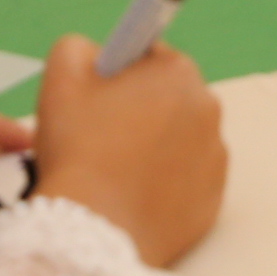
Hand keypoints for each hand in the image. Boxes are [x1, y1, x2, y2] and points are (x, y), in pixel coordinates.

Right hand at [30, 35, 226, 268]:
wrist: (96, 227)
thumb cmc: (78, 149)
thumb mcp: (62, 74)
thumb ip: (80, 48)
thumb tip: (97, 54)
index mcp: (177, 72)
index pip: (150, 56)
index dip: (120, 73)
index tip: (101, 94)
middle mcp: (208, 110)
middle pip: (168, 98)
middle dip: (138, 110)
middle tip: (99, 135)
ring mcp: (215, 158)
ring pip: (178, 141)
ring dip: (152, 147)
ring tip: (113, 170)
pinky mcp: (212, 200)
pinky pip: (185, 181)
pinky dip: (163, 184)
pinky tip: (130, 195)